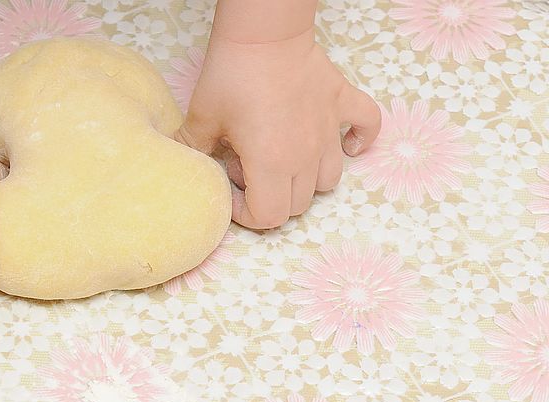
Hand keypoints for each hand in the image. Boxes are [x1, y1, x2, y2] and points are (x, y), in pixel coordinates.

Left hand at [176, 28, 380, 229]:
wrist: (264, 32)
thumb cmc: (232, 75)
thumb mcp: (201, 118)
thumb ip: (193, 149)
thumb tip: (187, 164)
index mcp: (272, 164)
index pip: (270, 217)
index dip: (247, 213)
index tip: (233, 192)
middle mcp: (306, 155)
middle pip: (297, 204)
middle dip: (271, 196)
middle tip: (249, 169)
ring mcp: (327, 131)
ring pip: (328, 180)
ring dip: (305, 180)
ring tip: (280, 157)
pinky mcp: (341, 103)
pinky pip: (367, 127)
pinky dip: (358, 140)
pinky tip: (343, 142)